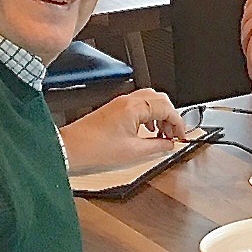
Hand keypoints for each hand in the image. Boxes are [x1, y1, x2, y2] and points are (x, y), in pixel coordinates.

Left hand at [60, 89, 188, 174]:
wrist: (70, 148)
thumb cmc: (94, 148)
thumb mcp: (133, 152)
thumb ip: (157, 146)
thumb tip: (169, 144)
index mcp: (134, 108)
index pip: (167, 108)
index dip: (178, 122)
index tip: (181, 135)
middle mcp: (127, 101)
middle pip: (160, 99)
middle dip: (170, 116)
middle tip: (173, 133)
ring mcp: (120, 104)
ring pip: (150, 100)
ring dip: (160, 114)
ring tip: (161, 133)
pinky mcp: (114, 109)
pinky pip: (138, 105)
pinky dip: (148, 115)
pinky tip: (147, 130)